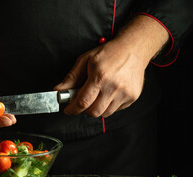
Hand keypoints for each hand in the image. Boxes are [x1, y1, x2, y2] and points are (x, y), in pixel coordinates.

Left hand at [54, 15, 168, 117]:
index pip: (83, 102)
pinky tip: (108, 93)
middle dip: (83, 110)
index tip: (68, 110)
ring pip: (105, 113)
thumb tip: (58, 89)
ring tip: (96, 95)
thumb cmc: (109, 53)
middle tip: (81, 102)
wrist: (134, 48)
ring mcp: (125, 93)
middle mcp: (114, 87)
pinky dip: (109, 105)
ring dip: (96, 108)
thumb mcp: (85, 60)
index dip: (72, 109)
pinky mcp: (132, 97)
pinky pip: (116, 110)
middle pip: (93, 112)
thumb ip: (71, 77)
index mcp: (100, 77)